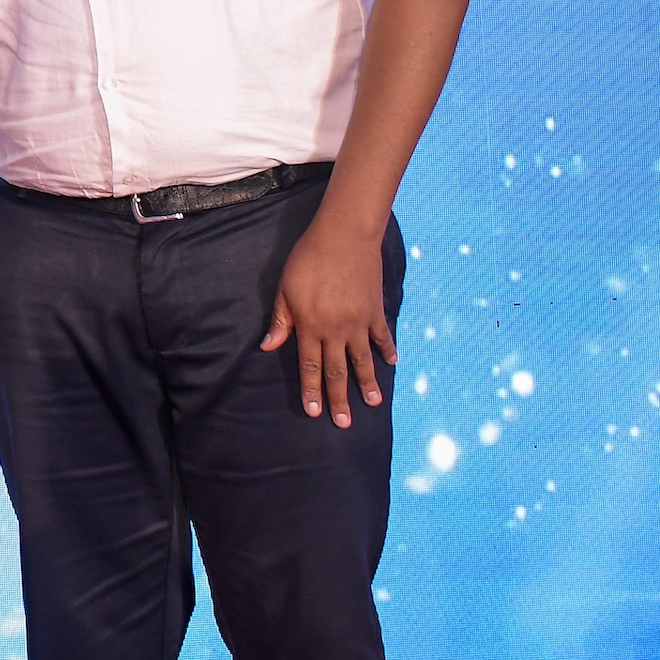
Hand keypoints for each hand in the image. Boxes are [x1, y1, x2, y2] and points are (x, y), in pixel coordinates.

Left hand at [261, 209, 397, 427]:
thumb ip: (281, 320)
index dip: (312, 389)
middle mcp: (336, 330)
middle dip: (339, 398)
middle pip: (337, 371)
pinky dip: (387, 350)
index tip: (315, 411)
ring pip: (362, 360)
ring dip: (367, 383)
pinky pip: (382, 336)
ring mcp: (359, 322)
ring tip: (374, 403)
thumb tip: (268, 347)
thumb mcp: (285, 289)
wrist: (344, 236)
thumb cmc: (308, 259)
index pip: (310, 366)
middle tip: (343, 422)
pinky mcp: (375, 310)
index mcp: (310, 326)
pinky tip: (391, 363)